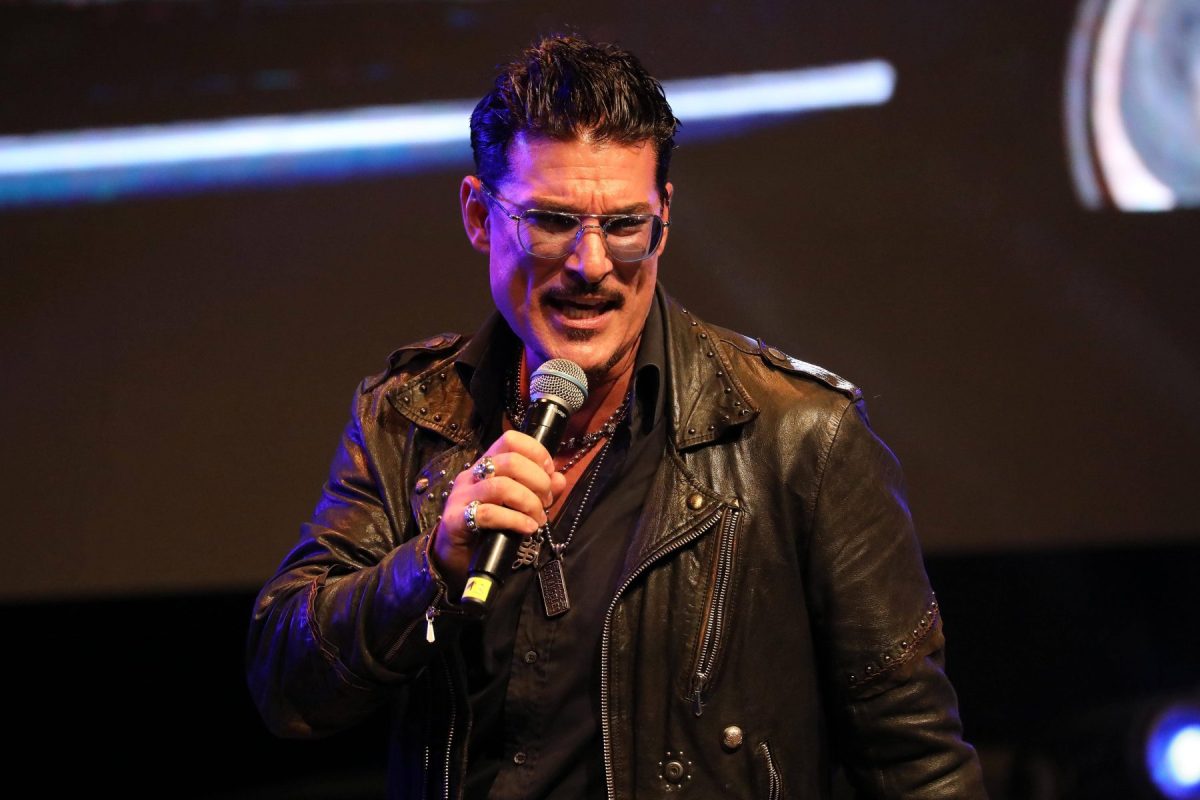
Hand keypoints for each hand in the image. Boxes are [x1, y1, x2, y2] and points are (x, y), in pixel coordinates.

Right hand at [432, 430, 566, 588]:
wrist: (453, 557)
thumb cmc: (486, 528)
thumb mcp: (516, 506)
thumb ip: (537, 490)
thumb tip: (560, 479)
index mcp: (486, 465)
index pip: (510, 440)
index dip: (536, 452)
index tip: (549, 473)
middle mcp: (472, 475)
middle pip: (510, 461)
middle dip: (537, 480)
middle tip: (546, 501)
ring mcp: (462, 497)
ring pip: (501, 486)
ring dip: (528, 502)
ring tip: (539, 518)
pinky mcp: (456, 520)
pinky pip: (489, 514)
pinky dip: (515, 520)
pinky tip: (528, 528)